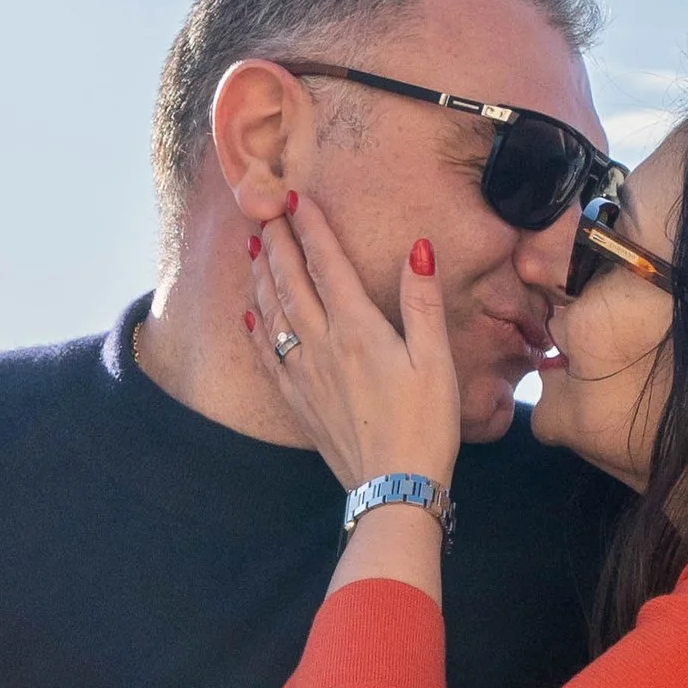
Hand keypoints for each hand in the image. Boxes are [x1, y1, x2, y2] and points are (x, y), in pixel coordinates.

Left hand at [246, 195, 460, 498]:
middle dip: (277, 244)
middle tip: (263, 213)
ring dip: (261, 278)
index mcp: (357, 329)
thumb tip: (418, 249)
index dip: (311, 228)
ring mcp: (304, 375)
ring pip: (273, 313)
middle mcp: (321, 345)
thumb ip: (422, 302)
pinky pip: (267, 356)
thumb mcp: (437, 360)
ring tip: (251, 250)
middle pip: (291, 283)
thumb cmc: (425, 424)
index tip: (295, 198)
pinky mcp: (299, 402)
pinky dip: (257, 330)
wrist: (394, 489)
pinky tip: (250, 317)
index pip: (328, 265)